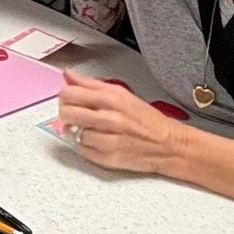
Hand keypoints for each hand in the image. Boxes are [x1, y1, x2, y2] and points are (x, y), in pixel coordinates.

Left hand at [56, 71, 186, 173]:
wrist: (169, 145)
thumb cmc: (146, 119)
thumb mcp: (121, 93)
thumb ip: (91, 84)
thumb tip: (68, 74)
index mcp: (111, 99)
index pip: (69, 93)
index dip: (65, 96)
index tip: (69, 99)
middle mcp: (109, 119)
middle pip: (67, 113)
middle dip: (67, 113)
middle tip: (75, 115)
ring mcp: (108, 140)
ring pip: (73, 133)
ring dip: (77, 131)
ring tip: (89, 129)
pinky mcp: (108, 159)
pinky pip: (82, 150)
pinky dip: (84, 146)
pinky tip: (96, 141)